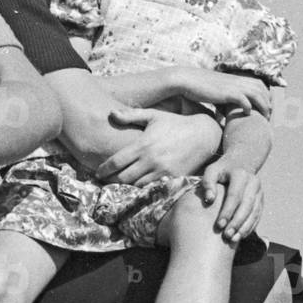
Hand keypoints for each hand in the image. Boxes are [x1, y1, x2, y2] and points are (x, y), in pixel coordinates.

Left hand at [94, 107, 221, 183]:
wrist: (204, 135)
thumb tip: (111, 112)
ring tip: (118, 185)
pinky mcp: (173, 179)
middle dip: (111, 181)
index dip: (104, 170)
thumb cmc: (176, 123)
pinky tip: (138, 187)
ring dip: (126, 187)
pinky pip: (154, 189)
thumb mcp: (154, 115)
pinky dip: (144, 189)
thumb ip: (131, 115)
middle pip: (123, 178)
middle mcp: (151, 160)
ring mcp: (163, 172)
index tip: (98, 173)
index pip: (116, 162)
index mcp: (143, 145)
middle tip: (105, 181)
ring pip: (137, 186)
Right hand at [173, 67, 271, 117]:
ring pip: (257, 94)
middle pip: (262, 89)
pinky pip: (244, 99)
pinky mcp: (226, 93)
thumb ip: (223, 96)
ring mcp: (232, 86)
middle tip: (268, 116)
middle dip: (268, 102)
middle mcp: (237, 80)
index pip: (259, 84)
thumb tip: (225, 110)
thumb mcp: (215, 89)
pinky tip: (247, 113)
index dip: (265, 95)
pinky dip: (248, 106)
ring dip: (263, 106)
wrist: (186, 80)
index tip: (266, 107)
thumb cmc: (197, 86)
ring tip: (264, 117)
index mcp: (235, 78)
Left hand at [199, 157, 263, 243]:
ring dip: (244, 227)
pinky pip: (258, 215)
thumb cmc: (222, 169)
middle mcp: (254, 183)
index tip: (219, 225)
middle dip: (237, 223)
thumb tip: (209, 200)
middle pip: (247, 206)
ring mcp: (260, 192)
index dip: (227, 211)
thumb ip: (207, 183)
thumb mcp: (212, 170)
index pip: (235, 196)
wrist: (241, 162)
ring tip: (233, 239)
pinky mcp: (262, 200)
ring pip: (255, 212)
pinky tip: (241, 235)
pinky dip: (250, 226)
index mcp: (240, 175)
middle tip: (226, 235)